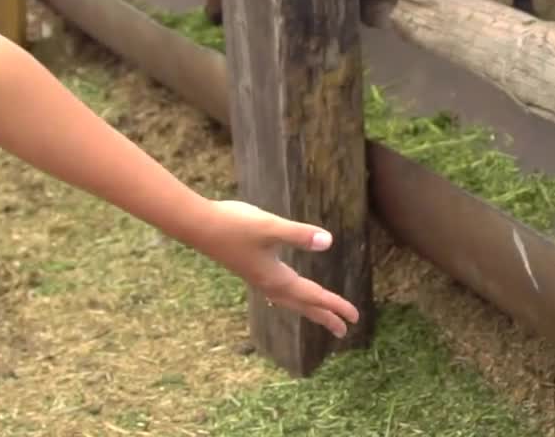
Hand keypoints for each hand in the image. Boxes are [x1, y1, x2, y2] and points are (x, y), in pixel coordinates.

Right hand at [202, 200, 361, 338]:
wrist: (199, 225)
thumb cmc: (235, 225)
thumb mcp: (271, 227)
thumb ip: (299, 234)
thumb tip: (329, 242)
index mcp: (277, 278)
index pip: (314, 295)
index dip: (336, 305)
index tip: (355, 317)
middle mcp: (269, 283)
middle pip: (303, 305)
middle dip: (325, 316)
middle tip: (344, 330)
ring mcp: (259, 278)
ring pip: (291, 300)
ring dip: (309, 308)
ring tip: (323, 316)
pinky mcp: (251, 269)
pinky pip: (279, 292)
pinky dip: (291, 297)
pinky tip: (288, 292)